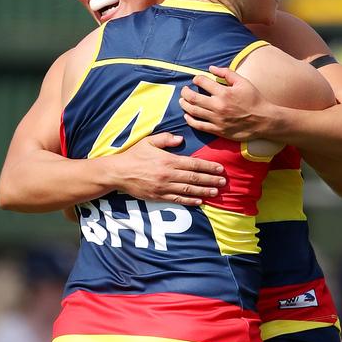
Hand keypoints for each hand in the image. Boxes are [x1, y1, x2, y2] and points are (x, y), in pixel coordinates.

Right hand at [102, 132, 225, 205]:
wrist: (118, 172)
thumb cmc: (134, 155)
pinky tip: (200, 202)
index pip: (194, 164)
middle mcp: (168, 174)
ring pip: (188, 190)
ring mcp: (164, 187)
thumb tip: (181, 139)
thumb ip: (166, 139)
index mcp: (168, 160)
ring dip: (204, 191)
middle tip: (224, 182)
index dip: (208, 167)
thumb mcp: (149, 142)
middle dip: (211, 180)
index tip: (220, 169)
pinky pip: (177, 199)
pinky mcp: (158, 196)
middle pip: (194, 178)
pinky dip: (189, 201)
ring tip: (216, 192)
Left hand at [179, 65, 272, 140]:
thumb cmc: (254, 100)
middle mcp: (218, 106)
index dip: (196, 79)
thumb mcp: (243, 82)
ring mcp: (217, 119)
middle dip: (185, 92)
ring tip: (182, 101)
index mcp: (224, 92)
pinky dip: (190, 120)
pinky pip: (199, 125)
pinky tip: (187, 116)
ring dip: (185, 105)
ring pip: (193, 111)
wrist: (264, 120)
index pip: (202, 82)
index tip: (196, 79)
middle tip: (184, 90)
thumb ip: (226, 73)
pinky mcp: (218, 130)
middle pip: (193, 98)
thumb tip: (211, 68)